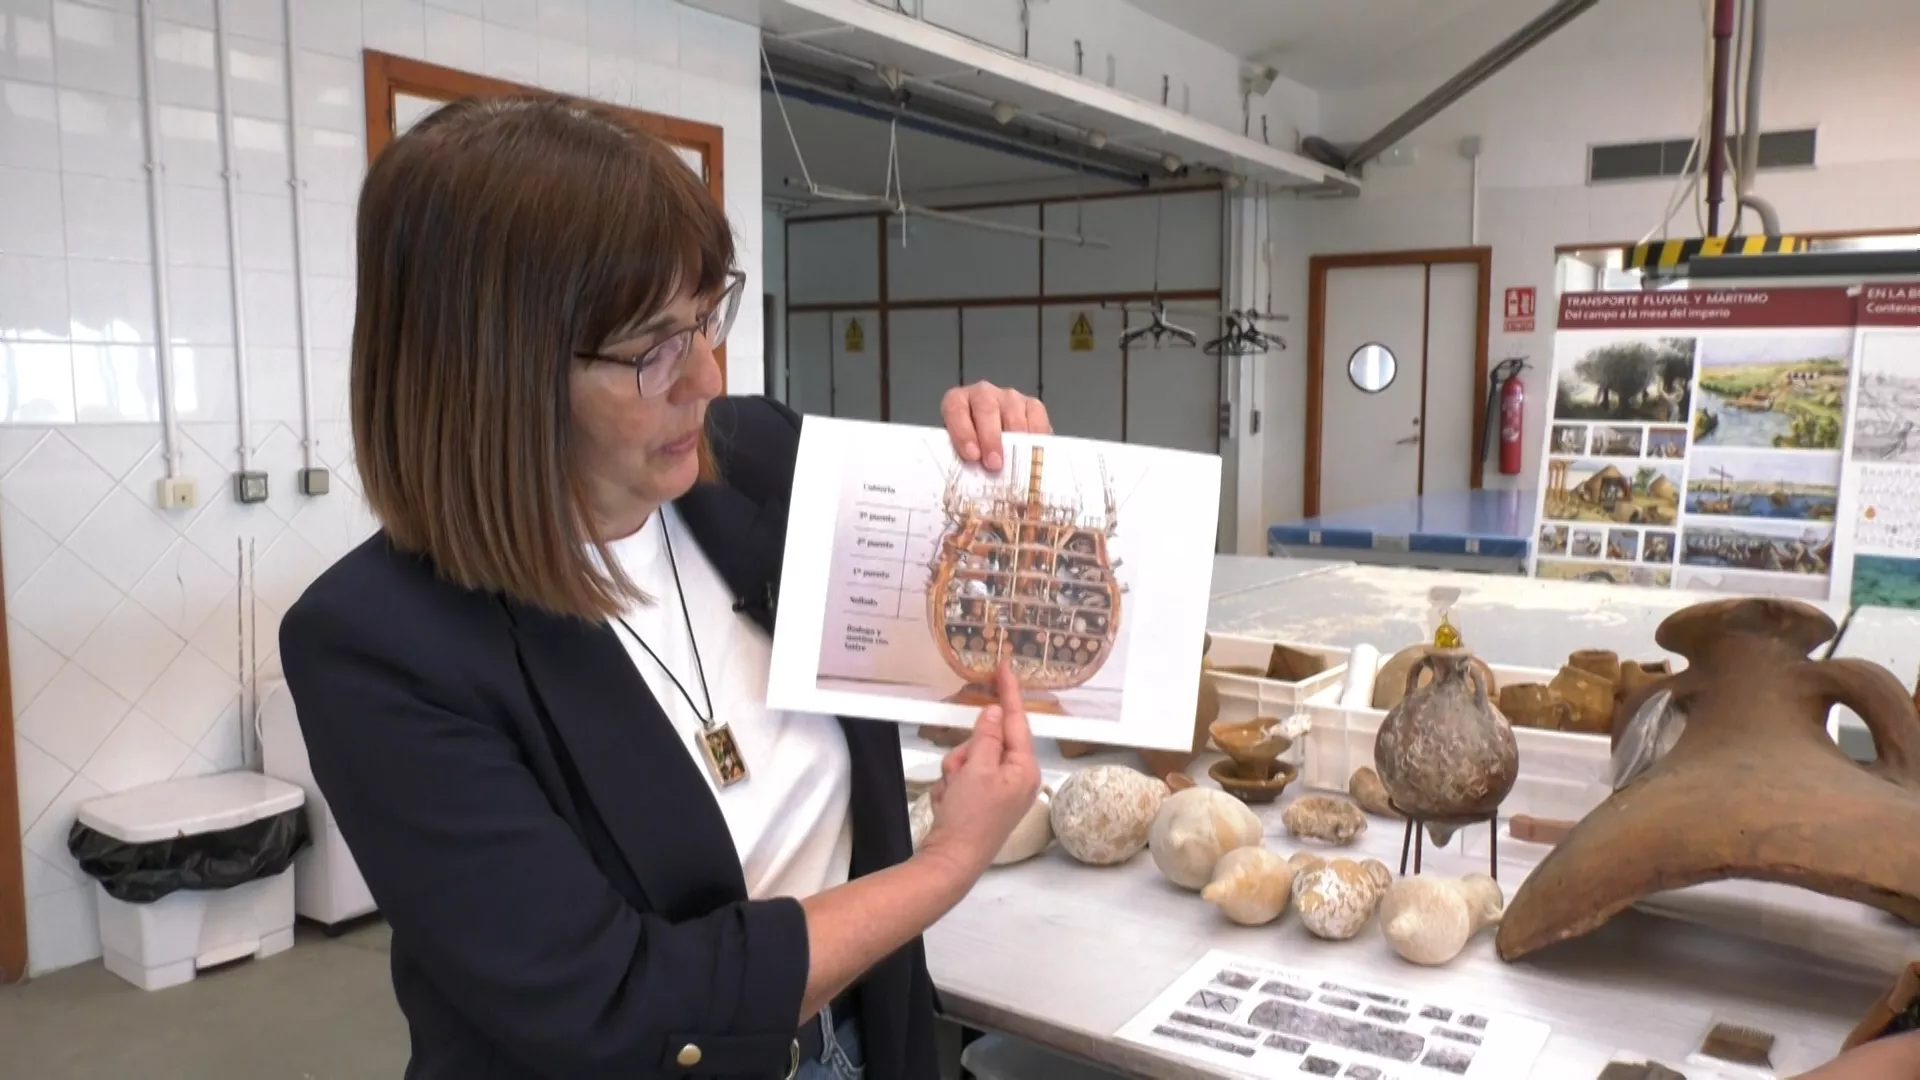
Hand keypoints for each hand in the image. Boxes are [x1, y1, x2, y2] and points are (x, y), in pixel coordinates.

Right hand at [919, 664, 1042, 886]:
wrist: (951, 861)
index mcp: (1024, 769)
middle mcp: (1016, 778)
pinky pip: (961, 777)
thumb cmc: (969, 817)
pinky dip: (950, 787)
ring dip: (954, 771)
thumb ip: (987, 736)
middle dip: (965, 753)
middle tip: (958, 773)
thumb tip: (995, 712)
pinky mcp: (980, 802)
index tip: (1005, 667)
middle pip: (987, 741)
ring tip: (952, 794)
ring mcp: (998, 792)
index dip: (1009, 693)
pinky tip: (949, 804)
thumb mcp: (977, 769)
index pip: (1017, 721)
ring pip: (969, 758)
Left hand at [940, 381, 1050, 472]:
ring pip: (1012, 412)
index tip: (971, 456)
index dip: (963, 432)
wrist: (995, 448)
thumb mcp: (961, 455)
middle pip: (986, 409)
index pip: (955, 410)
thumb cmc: (975, 452)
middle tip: (994, 464)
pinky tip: (1035, 451)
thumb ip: (960, 462)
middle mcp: (982, 394)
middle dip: (991, 439)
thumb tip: (968, 482)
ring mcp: (1008, 397)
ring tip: (1017, 461)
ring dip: (1015, 439)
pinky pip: (1036, 414)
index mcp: (956, 402)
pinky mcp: (1031, 404)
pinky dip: (1037, 434)